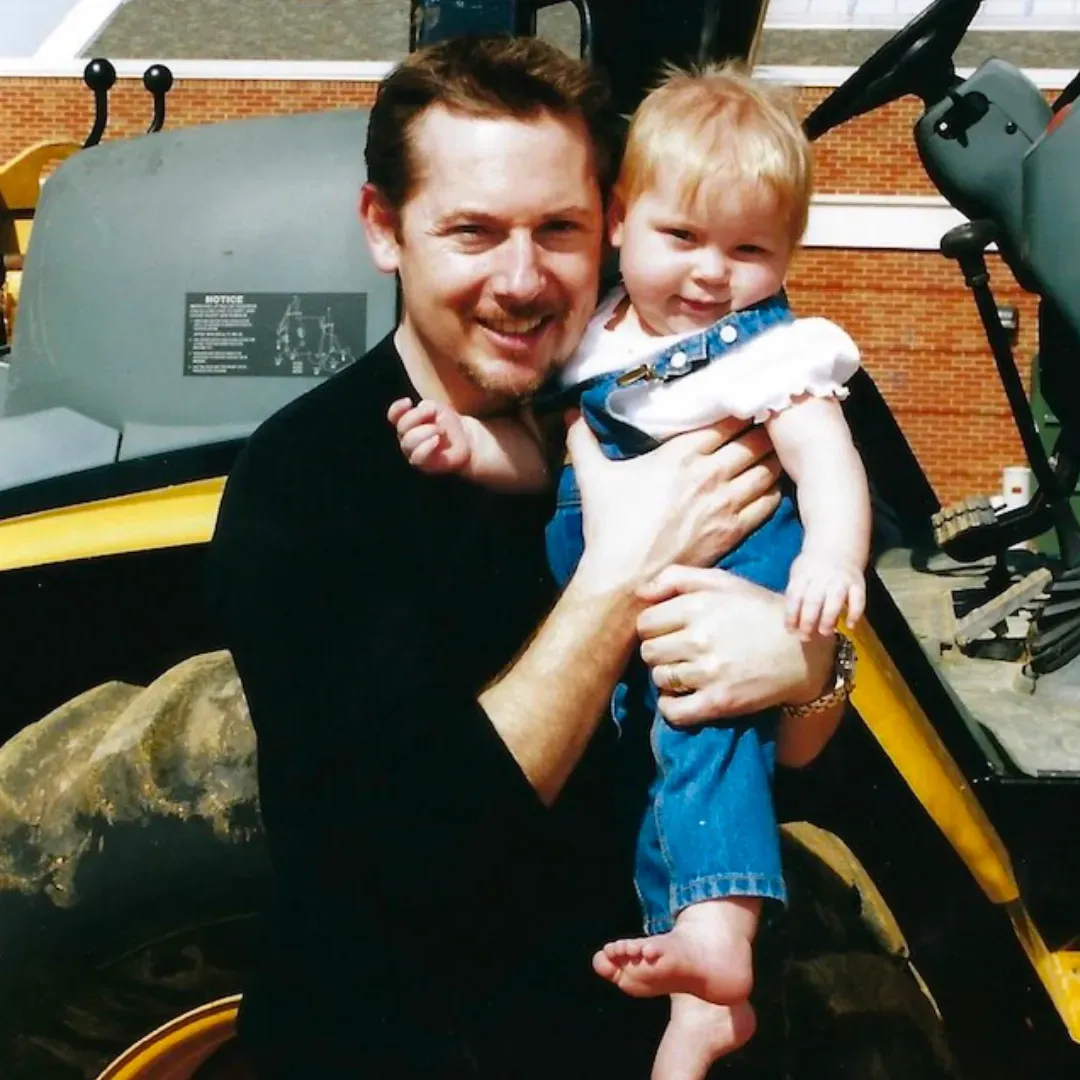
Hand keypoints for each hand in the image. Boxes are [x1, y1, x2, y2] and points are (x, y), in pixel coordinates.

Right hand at [387, 397, 470, 474]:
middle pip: (401, 427)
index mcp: (407, 424)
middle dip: (417, 416)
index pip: (394, 416)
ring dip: (425, 431)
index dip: (397, 408)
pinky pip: (417, 456)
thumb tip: (420, 407)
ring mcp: (413, 452)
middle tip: (434, 414)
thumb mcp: (439, 409)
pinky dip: (426, 446)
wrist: (465, 440)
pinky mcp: (423, 464)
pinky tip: (436, 439)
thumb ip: (428, 406)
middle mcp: (406, 438)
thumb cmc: (448, 424)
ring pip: (408, 441)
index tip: (409, 401)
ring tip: (440, 430)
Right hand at [567, 415, 781, 594]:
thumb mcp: (592, 477)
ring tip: (775, 452)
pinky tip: (769, 486)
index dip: (740, 409)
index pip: (727, 420)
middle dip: (764, 430)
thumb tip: (571, 413)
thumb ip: (583, 440)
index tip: (744, 403)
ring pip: (767, 469)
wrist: (625, 577)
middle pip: (755, 441)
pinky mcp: (733, 531)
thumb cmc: (610, 526)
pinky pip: (768, 502)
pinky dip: (773, 490)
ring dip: (772, 458)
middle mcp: (710, 474)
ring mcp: (725, 504)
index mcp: (681, 454)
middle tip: (768, 425)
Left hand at [636, 565, 834, 727]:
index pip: (645, 623)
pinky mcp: (719, 702)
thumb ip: (678, 577)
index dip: (653, 627)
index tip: (667, 631)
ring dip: (667, 677)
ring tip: (685, 671)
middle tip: (676, 651)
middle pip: (649, 652)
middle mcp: (700, 638)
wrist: (803, 652)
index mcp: (698, 607)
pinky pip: (674, 711)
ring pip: (660, 679)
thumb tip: (640, 592)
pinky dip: (670, 707)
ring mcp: (710, 672)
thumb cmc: (760, 612)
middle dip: (658, 651)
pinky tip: (680, 698)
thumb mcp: (724, 582)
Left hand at [785, 550, 865, 640]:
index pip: (794, 596)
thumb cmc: (812, 566)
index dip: (791, 614)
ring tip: (824, 632)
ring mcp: (840, 579)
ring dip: (829, 618)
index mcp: (803, 574)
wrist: (836, 544)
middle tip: (806, 636)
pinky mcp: (857, 582)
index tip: (790, 630)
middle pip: (813, 600)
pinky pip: (858, 598)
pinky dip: (855, 612)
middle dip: (808, 620)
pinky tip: (850, 625)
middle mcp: (821, 577)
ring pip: (835, 599)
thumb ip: (795, 595)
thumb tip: (791, 624)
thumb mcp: (798, 573)